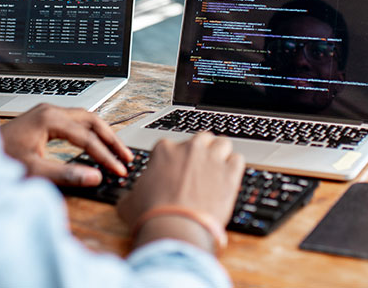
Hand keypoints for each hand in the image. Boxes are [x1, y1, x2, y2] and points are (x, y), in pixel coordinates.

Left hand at [0, 104, 133, 186]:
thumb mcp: (34, 171)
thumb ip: (66, 174)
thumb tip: (95, 177)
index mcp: (49, 119)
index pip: (87, 137)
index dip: (106, 155)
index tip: (119, 170)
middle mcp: (50, 111)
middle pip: (92, 120)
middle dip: (111, 139)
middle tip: (126, 157)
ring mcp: (46, 113)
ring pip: (85, 118)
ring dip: (102, 134)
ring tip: (117, 151)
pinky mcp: (43, 119)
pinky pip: (75, 121)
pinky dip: (89, 132)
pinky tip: (95, 144)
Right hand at [117, 132, 243, 249]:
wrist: (174, 228)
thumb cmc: (151, 215)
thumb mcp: (129, 202)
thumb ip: (131, 193)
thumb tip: (129, 198)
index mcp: (164, 150)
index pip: (173, 145)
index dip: (175, 160)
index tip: (177, 172)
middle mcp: (189, 148)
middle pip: (201, 139)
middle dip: (201, 151)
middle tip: (199, 169)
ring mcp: (211, 158)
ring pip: (222, 143)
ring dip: (220, 154)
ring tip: (217, 171)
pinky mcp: (230, 173)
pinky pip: (238, 159)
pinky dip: (234, 168)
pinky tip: (229, 179)